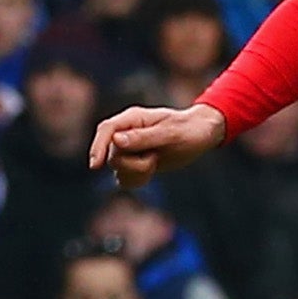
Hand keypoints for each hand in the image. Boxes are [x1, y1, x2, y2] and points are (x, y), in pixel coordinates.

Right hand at [89, 104, 226, 189]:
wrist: (201, 134)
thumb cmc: (188, 129)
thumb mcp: (169, 133)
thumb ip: (142, 137)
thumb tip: (116, 141)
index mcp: (132, 118)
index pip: (106, 130)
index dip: (98, 147)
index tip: (96, 166)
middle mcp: (126, 132)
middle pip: (112, 155)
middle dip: (132, 164)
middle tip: (155, 158)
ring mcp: (129, 148)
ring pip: (117, 169)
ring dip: (136, 173)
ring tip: (155, 162)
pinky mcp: (134, 162)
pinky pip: (125, 178)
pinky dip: (137, 179)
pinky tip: (151, 171)